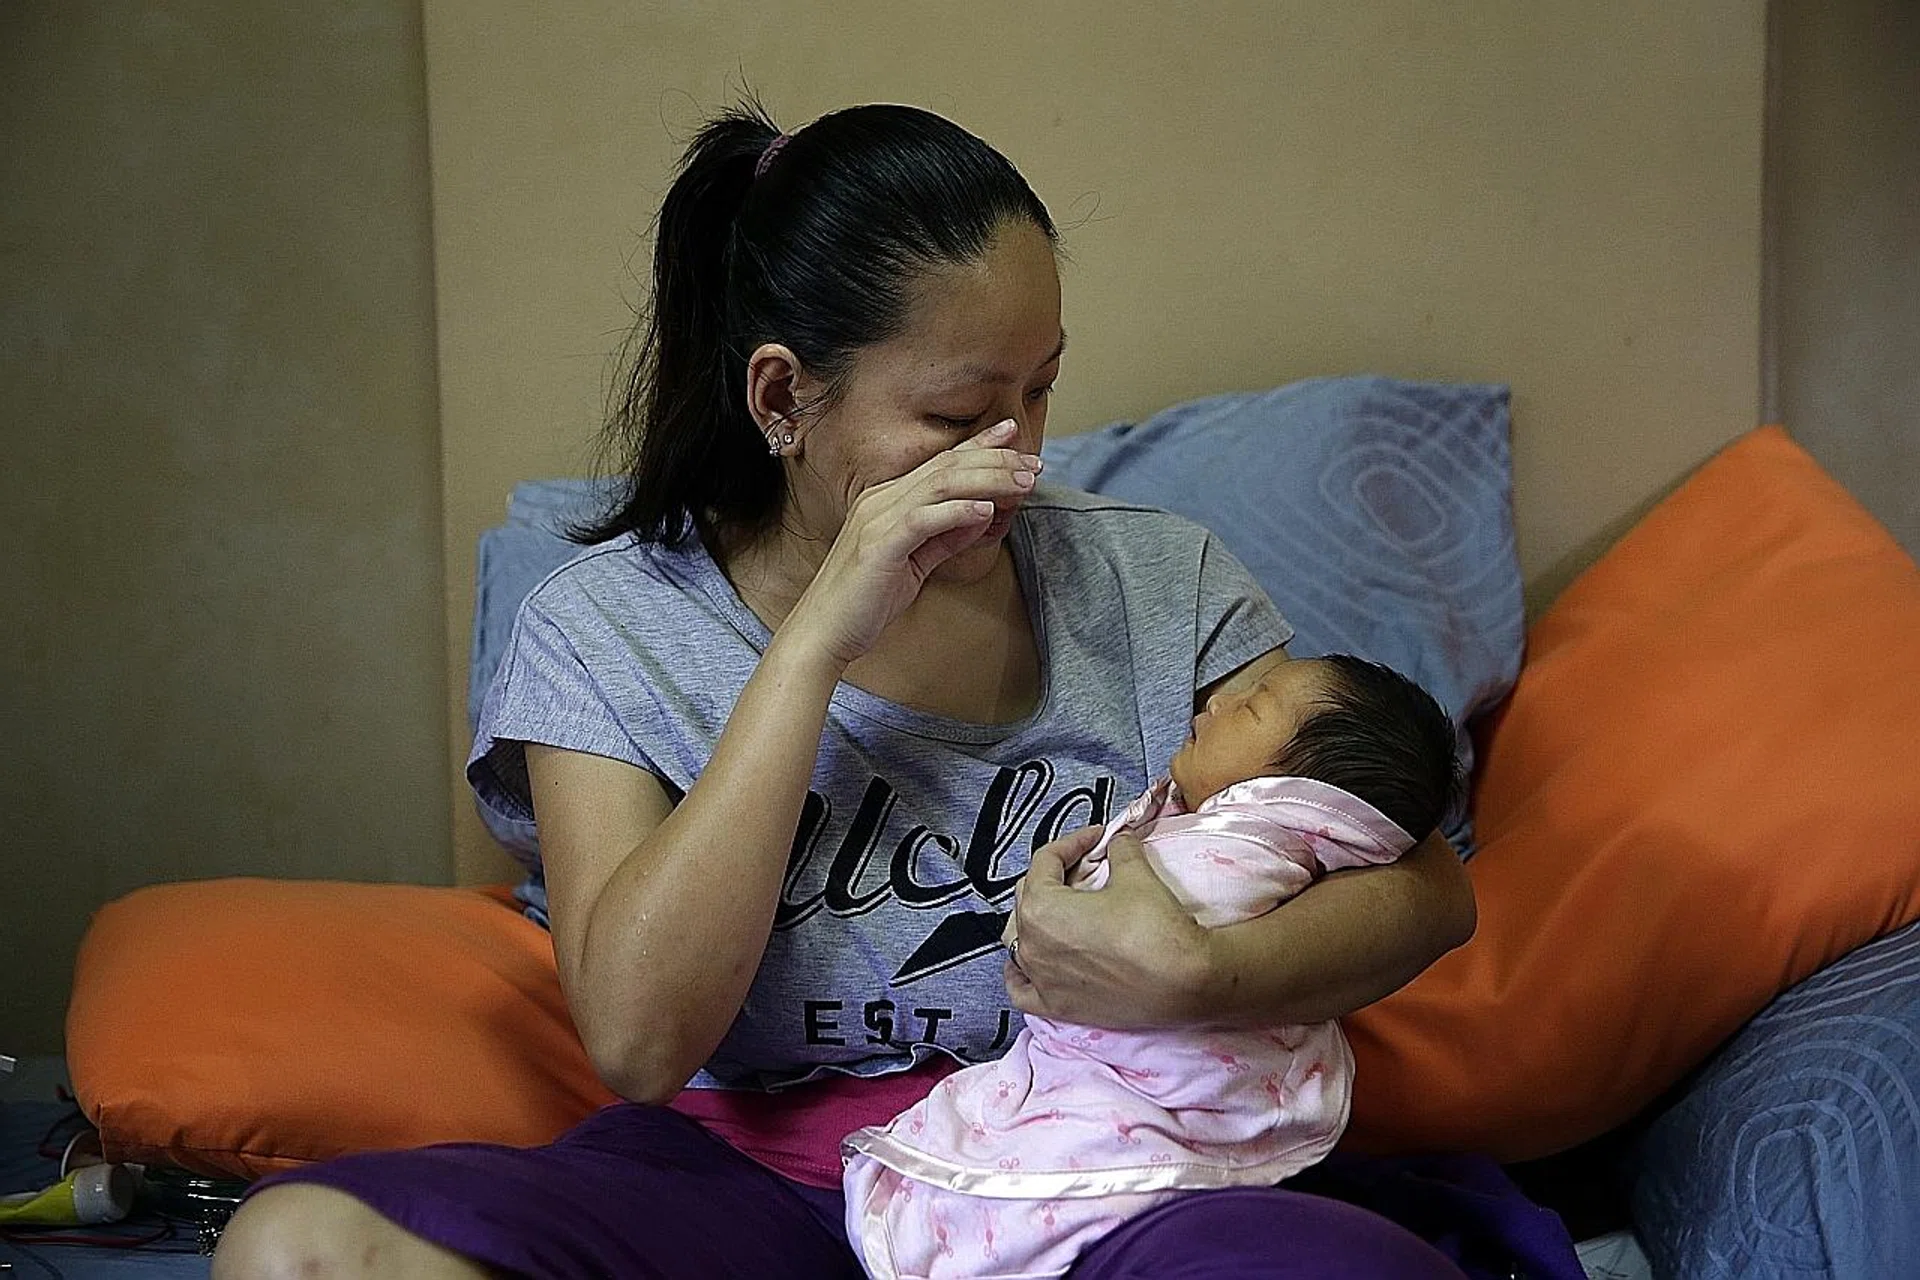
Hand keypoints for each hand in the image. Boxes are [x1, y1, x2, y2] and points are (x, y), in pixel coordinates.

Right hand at [783, 419, 1041, 666]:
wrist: (823, 632)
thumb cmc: (866, 601)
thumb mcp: (916, 563)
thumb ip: (946, 537)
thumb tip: (982, 515)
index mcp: (887, 499)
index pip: (940, 462)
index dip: (979, 444)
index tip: (1014, 433)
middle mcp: (881, 499)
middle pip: (946, 466)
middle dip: (995, 459)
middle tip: (1034, 462)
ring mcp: (877, 518)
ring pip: (940, 484)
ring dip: (987, 480)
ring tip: (1023, 482)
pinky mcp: (879, 544)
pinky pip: (923, 519)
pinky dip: (957, 511)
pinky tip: (985, 509)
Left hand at [1002, 827, 1213, 1028]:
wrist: (1184, 983)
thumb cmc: (1156, 931)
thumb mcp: (1136, 874)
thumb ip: (1120, 849)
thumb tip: (1119, 841)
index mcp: (1041, 908)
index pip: (1046, 861)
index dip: (1074, 843)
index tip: (1095, 839)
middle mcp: (1032, 945)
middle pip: (1029, 897)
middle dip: (1056, 876)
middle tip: (1085, 867)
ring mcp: (1041, 978)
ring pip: (1019, 940)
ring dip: (1036, 918)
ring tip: (1059, 909)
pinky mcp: (1057, 1006)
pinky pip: (1021, 988)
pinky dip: (1020, 972)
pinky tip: (1028, 963)